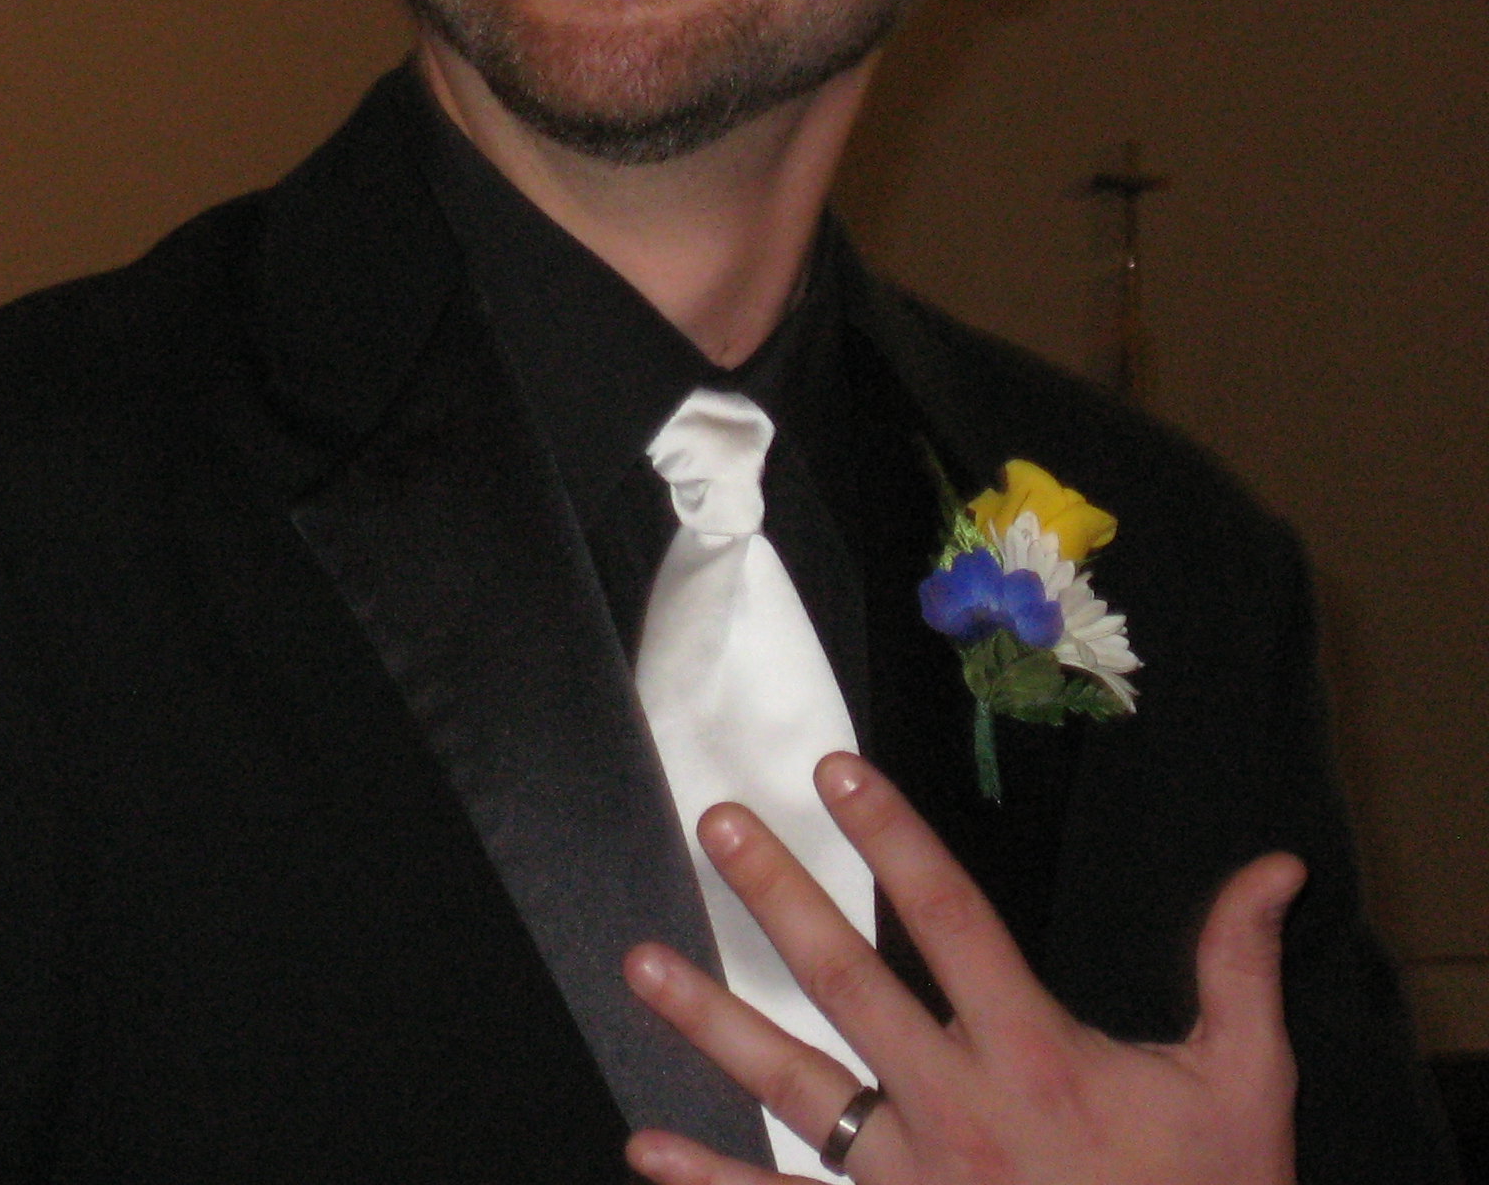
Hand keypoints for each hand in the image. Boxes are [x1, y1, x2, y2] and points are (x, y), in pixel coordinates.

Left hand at [618, 752, 1300, 1184]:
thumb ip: (1238, 967)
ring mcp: (917, 1182)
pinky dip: (714, 1182)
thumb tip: (1273, 866)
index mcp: (1037, 1056)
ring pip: (798, 1087)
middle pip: (851, 984)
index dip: (894, 837)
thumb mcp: (1245, 1085)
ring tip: (638, 962)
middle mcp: (961, 1109)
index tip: (835, 769)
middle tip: (718, 825)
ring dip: (712, 1024)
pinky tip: (647, 1146)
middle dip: (779, 899)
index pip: (950, 917)